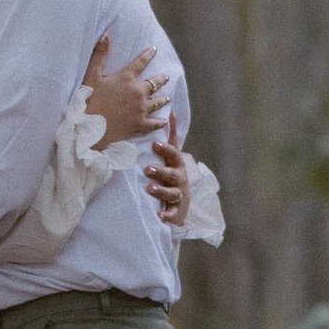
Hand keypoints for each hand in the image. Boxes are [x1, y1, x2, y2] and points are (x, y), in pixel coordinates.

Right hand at [84, 31, 166, 148]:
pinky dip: (160, 121)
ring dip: (163, 99)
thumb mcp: (91, 75)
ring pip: (157, 102)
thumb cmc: (88, 100)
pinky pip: (154, 123)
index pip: (141, 62)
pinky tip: (163, 120)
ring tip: (167, 97)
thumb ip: (99, 54)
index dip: (148, 54)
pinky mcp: (139, 125)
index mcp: (126, 78)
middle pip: (154, 83)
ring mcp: (140, 109)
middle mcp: (138, 92)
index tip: (154, 49)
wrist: (89, 127)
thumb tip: (106, 35)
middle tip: (166, 77)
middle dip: (161, 79)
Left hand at [147, 117, 191, 231]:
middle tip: (147, 169)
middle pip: (172, 174)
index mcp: (177, 164)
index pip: (173, 154)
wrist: (182, 202)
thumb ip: (171, 136)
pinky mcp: (176, 212)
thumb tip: (171, 111)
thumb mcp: (172, 155)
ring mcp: (179, 195)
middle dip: (161, 171)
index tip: (154, 144)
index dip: (165, 149)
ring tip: (149, 188)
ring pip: (172, 193)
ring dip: (161, 190)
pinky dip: (167, 216)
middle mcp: (180, 179)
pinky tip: (159, 216)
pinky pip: (173, 214)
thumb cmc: (172, 174)